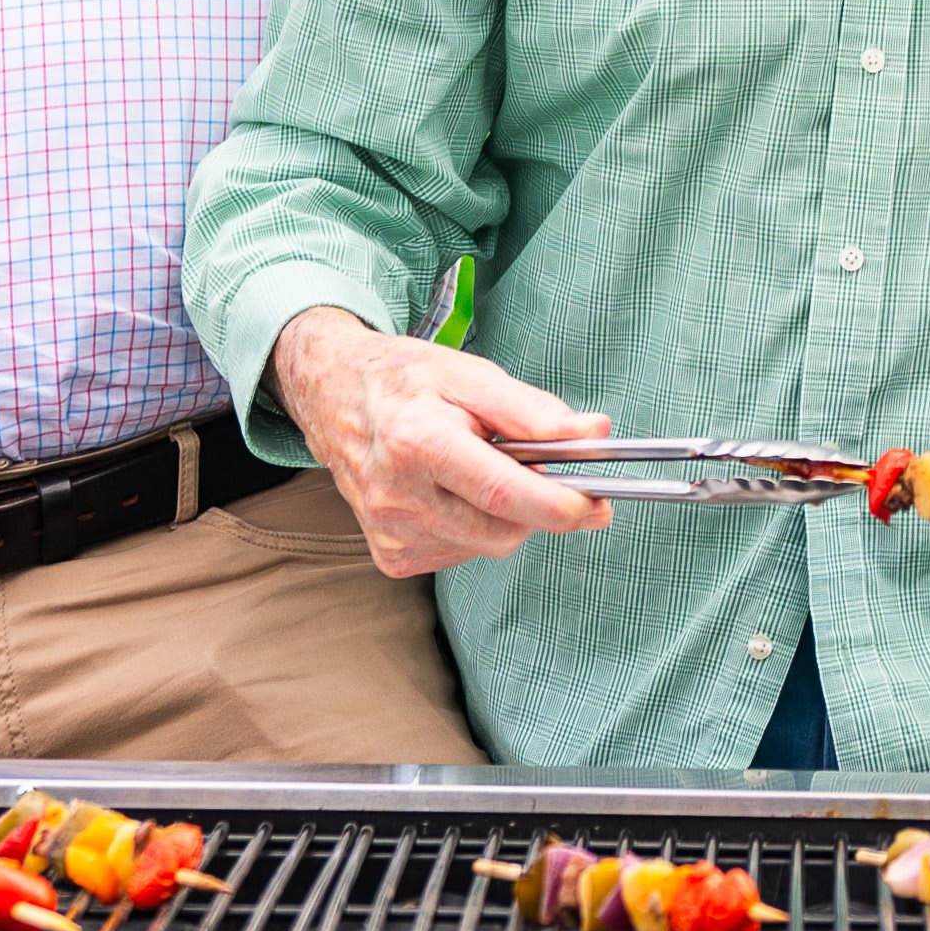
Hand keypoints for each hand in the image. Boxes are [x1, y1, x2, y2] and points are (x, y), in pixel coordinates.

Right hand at [269, 306, 614, 578]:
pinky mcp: (391, 556)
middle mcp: (398, 496)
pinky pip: (460, 554)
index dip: (560, 505)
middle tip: (548, 473)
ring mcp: (391, 532)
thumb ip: (531, 409)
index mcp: (417, 442)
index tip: (596, 503)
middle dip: (538, 509)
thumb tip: (591, 435)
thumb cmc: (403, 380)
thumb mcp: (468, 373)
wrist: (332, 398)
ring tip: (477, 468)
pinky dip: (473, 528)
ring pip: (486, 546)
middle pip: (502, 531)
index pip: (503, 494)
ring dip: (502, 516)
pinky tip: (452, 492)